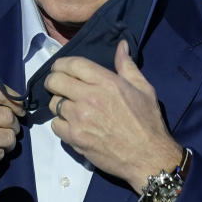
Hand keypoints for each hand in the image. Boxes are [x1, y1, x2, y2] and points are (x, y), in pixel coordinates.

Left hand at [44, 40, 181, 191]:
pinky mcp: (74, 137)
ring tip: (70, 107)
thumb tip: (121, 45)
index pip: (72, 64)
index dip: (61, 64)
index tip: (59, 68)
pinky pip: (55, 124)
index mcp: (106, 82)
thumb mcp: (143, 88)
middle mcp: (89, 97)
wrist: (147, 156)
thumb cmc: (147, 122)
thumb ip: (127, 65)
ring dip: (59, 103)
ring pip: (53, 103)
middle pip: (55, 81)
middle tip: (58, 86)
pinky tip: (72, 124)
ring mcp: (79, 118)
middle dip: (53, 81)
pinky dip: (61, 123)